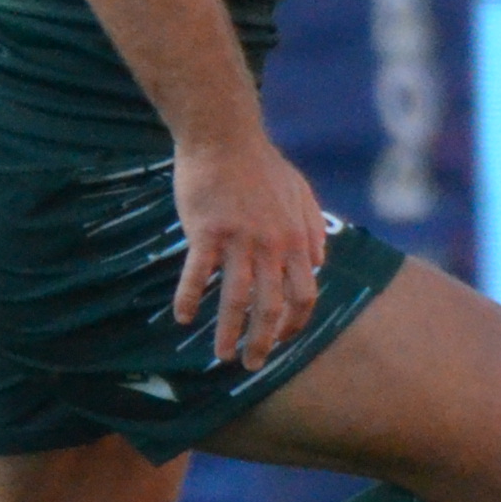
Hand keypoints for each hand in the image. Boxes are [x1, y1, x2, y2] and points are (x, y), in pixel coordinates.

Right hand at [170, 129, 329, 375]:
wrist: (225, 135)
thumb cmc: (261, 163)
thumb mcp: (301, 192)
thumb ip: (314, 228)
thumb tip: (319, 263)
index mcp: (295, 240)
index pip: (304, 296)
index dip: (293, 324)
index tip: (280, 341)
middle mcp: (271, 246)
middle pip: (271, 307)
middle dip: (263, 343)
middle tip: (251, 366)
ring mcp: (239, 240)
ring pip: (237, 299)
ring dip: (228, 333)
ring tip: (219, 356)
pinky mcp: (207, 231)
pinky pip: (199, 274)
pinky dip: (190, 298)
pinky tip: (182, 317)